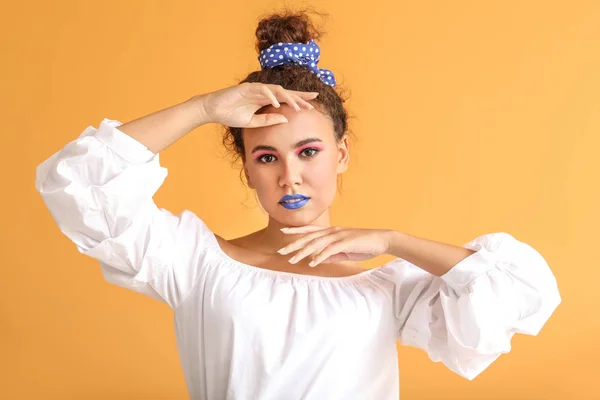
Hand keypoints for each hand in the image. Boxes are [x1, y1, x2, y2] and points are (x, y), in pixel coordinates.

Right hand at [200, 82, 318, 127]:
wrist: (213, 110)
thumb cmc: (231, 115)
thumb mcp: (253, 122)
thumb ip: (268, 120)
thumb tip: (285, 119)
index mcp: (265, 100)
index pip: (286, 98)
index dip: (299, 100)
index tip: (313, 104)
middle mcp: (263, 92)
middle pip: (286, 92)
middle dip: (300, 97)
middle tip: (313, 103)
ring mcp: (255, 88)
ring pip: (277, 90)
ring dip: (288, 98)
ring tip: (297, 106)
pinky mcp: (246, 87)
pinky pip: (261, 90)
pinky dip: (270, 95)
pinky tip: (277, 102)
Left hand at [276, 225, 394, 267]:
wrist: (382, 240)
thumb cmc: (364, 245)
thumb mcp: (344, 251)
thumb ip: (331, 254)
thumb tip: (317, 259)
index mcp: (332, 231)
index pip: (310, 230)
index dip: (296, 231)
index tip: (283, 232)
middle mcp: (333, 231)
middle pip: (309, 237)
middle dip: (294, 244)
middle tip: (280, 251)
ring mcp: (339, 236)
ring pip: (316, 243)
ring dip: (303, 252)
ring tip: (292, 260)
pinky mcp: (346, 242)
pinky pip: (330, 250)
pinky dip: (320, 256)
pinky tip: (312, 263)